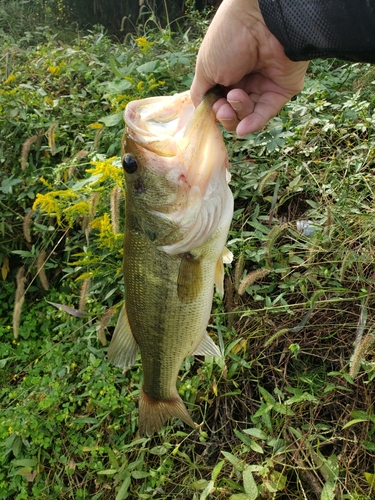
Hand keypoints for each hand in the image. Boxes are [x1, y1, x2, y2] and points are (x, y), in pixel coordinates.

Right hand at [190, 0, 308, 135]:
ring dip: (238, 112)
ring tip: (235, 97)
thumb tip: (202, 113)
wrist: (259, 21)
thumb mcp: (205, 69)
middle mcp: (245, 80)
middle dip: (226, 114)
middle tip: (223, 107)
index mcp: (226, 74)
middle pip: (233, 112)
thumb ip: (201, 94)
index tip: (212, 106)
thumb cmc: (228, 40)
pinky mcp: (281, 90)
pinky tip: (242, 129)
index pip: (219, 103)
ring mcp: (264, 86)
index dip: (214, 110)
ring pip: (248, 114)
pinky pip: (266, 113)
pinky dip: (253, 123)